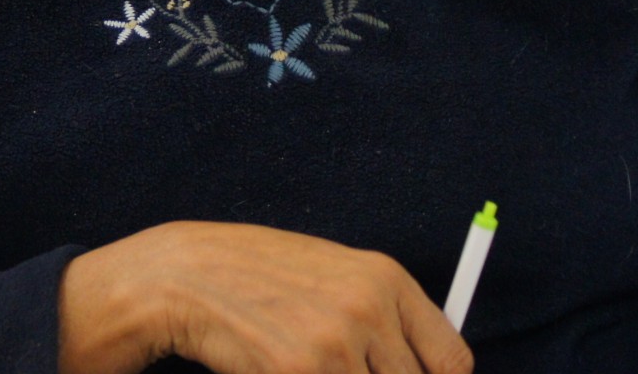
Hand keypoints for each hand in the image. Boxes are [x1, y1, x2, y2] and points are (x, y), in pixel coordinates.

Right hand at [58, 220, 472, 373]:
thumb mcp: (331, 274)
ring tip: (302, 366)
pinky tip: (276, 369)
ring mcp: (335, 345)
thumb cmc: (257, 275)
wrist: (184, 274)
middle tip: (332, 369)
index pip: (453, 363)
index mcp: (386, 278)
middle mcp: (368, 308)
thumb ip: (382, 315)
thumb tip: (432, 369)